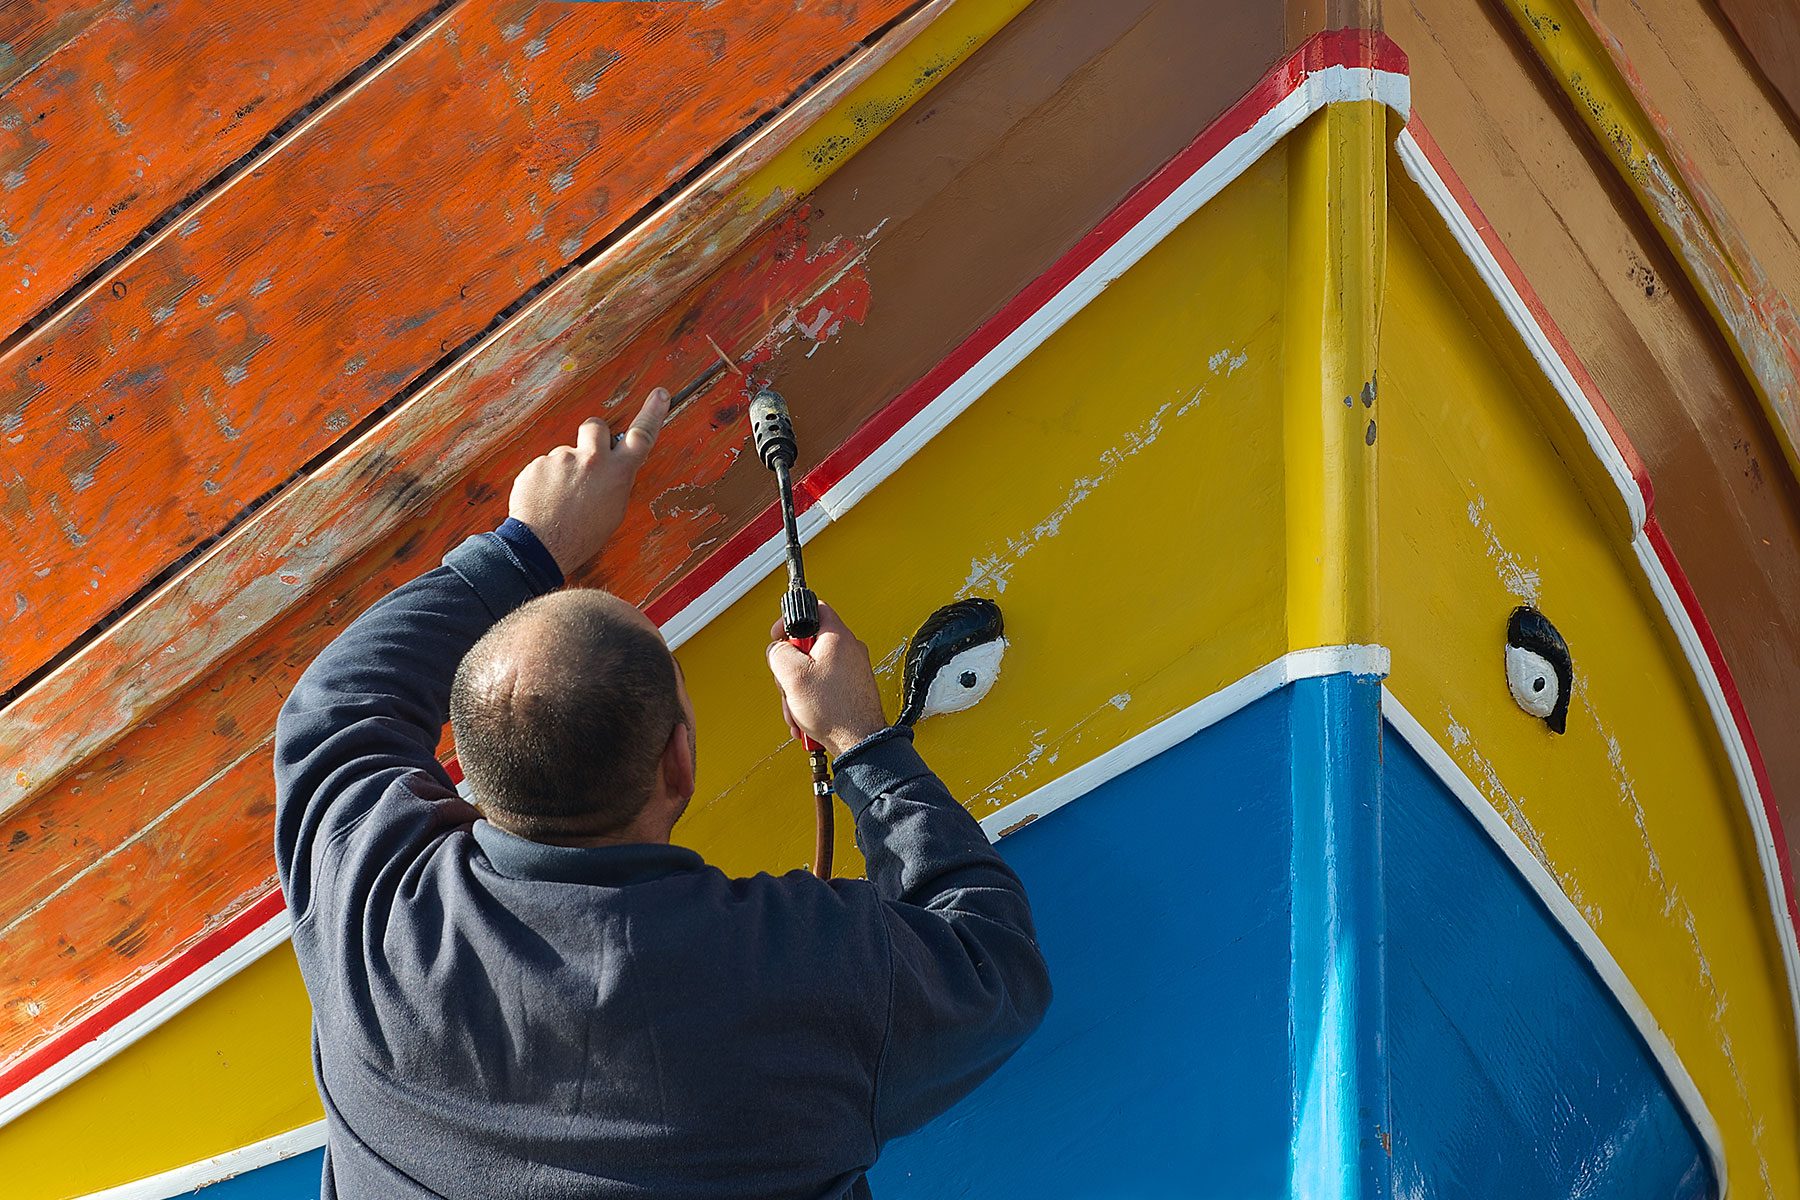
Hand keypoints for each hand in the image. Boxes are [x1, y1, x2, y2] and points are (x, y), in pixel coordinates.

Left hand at [508, 389, 668, 574]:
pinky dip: (545, 480)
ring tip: (560, 497)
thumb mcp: (613, 510)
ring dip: (565, 469)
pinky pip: (544, 466)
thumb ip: (615, 481)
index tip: (659, 395)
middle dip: (592, 436)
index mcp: (617, 472)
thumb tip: (612, 470)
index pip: (642, 435)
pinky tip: (545, 499)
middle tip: (586, 458)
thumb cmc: (581, 535)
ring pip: (566, 453)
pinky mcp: (538, 464)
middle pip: (595, 426)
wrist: (543, 546)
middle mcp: (591, 459)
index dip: (652, 412)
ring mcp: (562, 459)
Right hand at [765, 602, 888, 756]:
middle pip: (808, 645)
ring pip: (813, 670)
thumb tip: (776, 649)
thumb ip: (778, 652)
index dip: (791, 619)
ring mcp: (852, 670)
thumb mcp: (792, 675)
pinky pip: (824, 686)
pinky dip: (811, 701)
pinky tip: (807, 718)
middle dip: (791, 669)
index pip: (814, 608)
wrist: (859, 742)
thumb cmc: (836, 710)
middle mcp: (849, 650)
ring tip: (799, 709)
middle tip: (790, 684)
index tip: (780, 635)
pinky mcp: (852, 688)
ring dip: (798, 691)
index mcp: (837, 637)